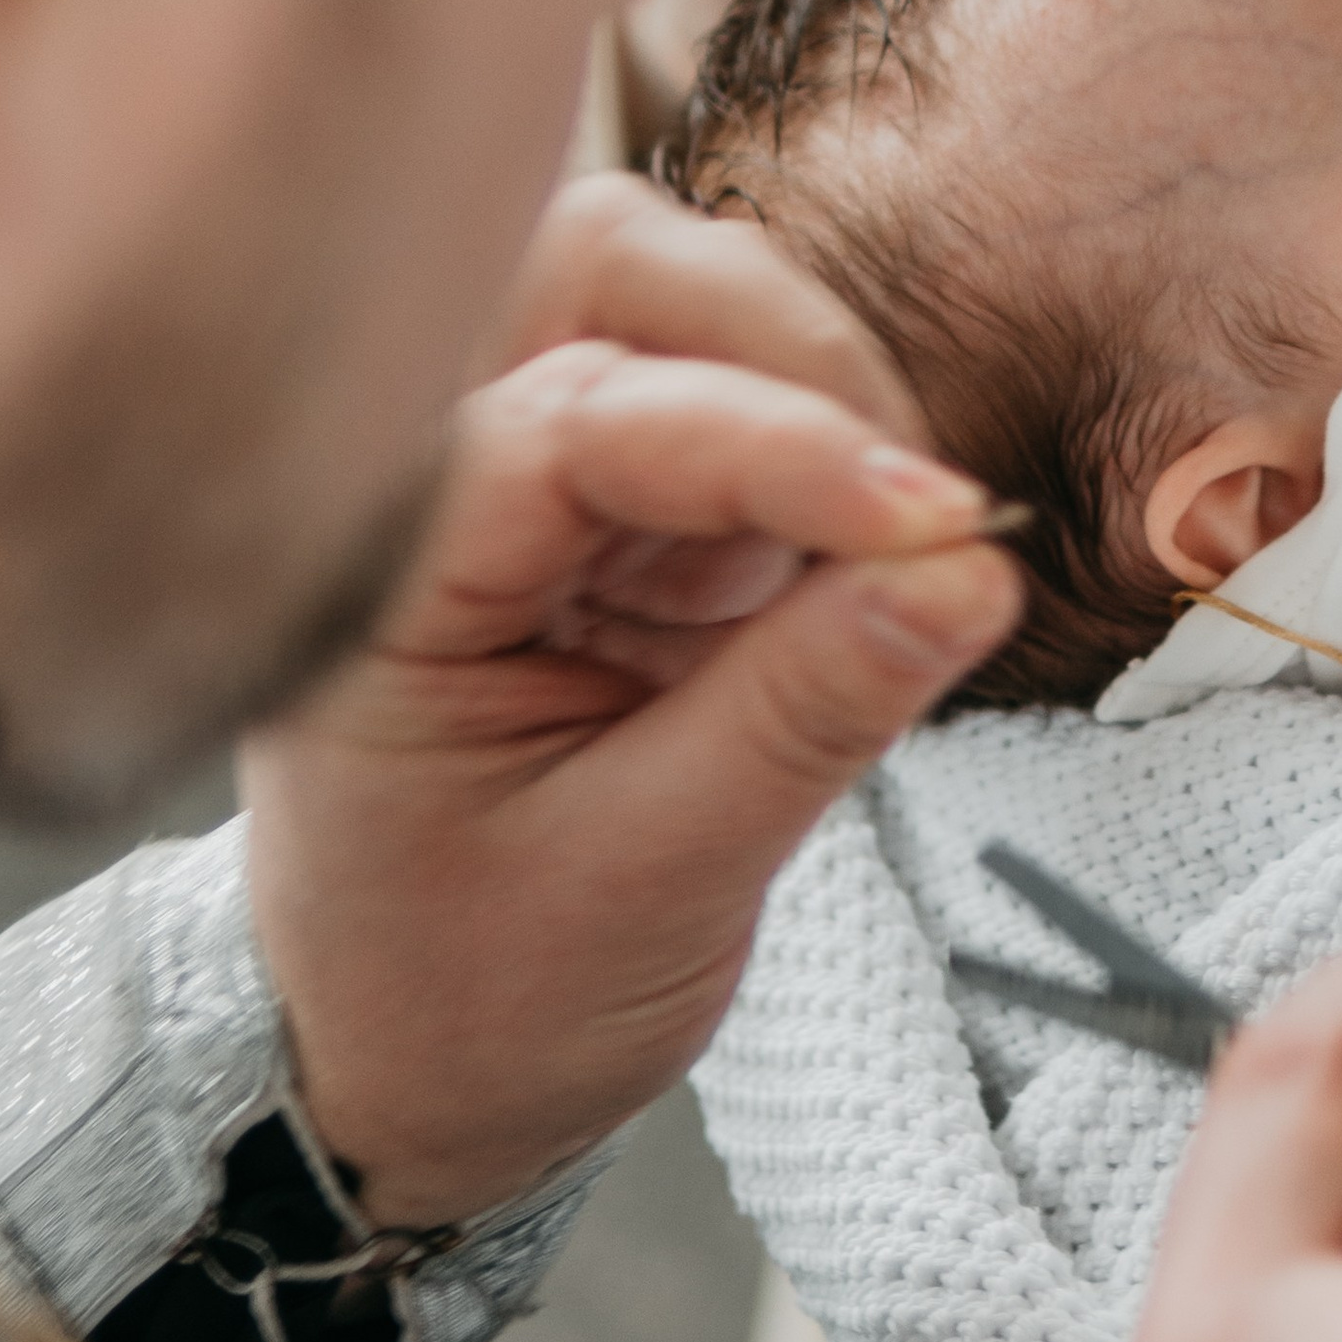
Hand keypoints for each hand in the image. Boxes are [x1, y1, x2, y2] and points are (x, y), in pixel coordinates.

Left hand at [241, 175, 1020, 1225]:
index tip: (934, 515)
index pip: (581, 421)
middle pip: (600, 271)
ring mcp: (510, 475)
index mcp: (373, 584)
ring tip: (869, 556)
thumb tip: (968, 575)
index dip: (775, 445)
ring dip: (800, 391)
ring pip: (668, 303)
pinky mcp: (594, 500)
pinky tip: (833, 568)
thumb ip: (804, 715)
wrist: (401, 1070)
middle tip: (911, 495)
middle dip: (777, 344)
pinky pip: (718, 397)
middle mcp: (422, 487)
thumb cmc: (475, 996)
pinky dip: (804, 455)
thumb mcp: (649, 886)